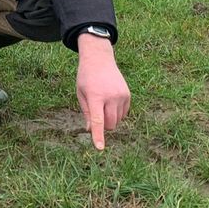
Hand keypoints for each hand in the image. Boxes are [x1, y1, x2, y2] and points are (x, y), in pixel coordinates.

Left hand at [76, 32, 129, 149]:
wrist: (99, 59)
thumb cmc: (86, 77)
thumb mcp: (81, 93)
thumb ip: (86, 112)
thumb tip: (91, 130)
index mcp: (95, 96)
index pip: (97, 120)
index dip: (98, 135)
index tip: (100, 148)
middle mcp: (110, 96)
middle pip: (110, 124)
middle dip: (104, 126)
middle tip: (96, 113)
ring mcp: (121, 95)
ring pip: (117, 120)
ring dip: (110, 119)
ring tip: (103, 103)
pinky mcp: (128, 95)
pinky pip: (124, 113)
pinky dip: (117, 113)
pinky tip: (111, 101)